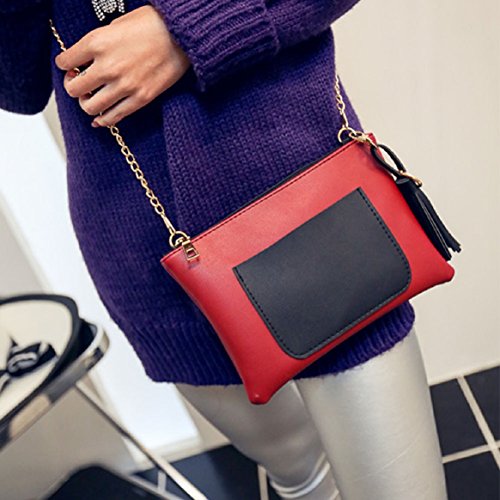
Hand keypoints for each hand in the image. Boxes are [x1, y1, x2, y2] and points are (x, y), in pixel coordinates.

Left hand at [54, 6, 190, 126]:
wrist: (181, 36)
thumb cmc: (153, 25)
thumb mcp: (116, 25)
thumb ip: (99, 43)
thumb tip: (89, 59)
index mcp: (97, 42)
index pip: (64, 62)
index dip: (65, 65)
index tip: (71, 66)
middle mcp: (107, 66)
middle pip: (74, 88)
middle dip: (73, 86)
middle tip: (79, 83)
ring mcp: (124, 85)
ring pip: (90, 106)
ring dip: (87, 104)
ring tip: (92, 99)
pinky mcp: (140, 99)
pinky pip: (114, 117)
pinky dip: (103, 120)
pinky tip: (100, 119)